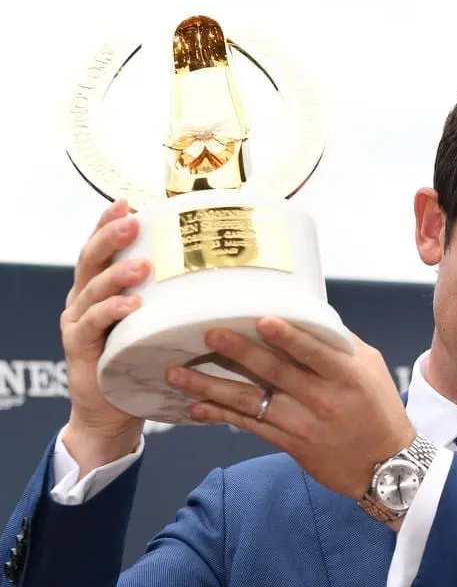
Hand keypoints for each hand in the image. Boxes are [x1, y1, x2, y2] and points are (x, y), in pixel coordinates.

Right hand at [59, 200, 150, 469]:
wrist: (114, 412)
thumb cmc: (141, 360)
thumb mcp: (157, 322)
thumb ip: (171, 297)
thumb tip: (219, 273)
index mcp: (100, 288)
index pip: (101, 249)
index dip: (108, 223)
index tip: (127, 202)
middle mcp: (83, 300)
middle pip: (90, 260)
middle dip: (109, 237)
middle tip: (131, 222)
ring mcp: (78, 323)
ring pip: (92, 290)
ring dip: (117, 275)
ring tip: (141, 265)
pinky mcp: (80, 349)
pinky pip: (93, 325)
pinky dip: (111, 312)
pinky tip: (131, 306)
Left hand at [165, 318, 415, 499]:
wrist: (387, 464)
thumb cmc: (380, 409)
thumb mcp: (371, 368)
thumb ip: (339, 342)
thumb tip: (306, 315)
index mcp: (346, 375)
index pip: (313, 352)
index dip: (288, 337)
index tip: (262, 320)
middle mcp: (322, 399)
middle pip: (275, 372)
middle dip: (238, 352)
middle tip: (208, 334)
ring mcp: (303, 424)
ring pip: (252, 402)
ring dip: (212, 387)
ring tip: (178, 374)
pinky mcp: (290, 444)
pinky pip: (250, 427)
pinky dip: (221, 417)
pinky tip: (197, 408)